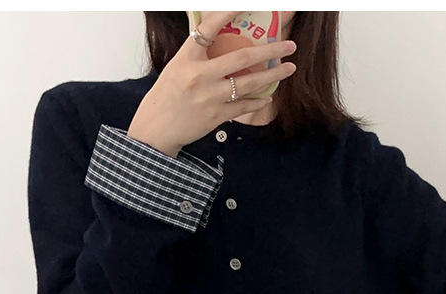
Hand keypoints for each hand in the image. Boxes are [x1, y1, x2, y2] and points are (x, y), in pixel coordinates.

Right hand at [127, 11, 297, 156]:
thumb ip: (198, 52)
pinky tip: (268, 95)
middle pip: (242, 58)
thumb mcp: (178, 65)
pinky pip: (243, 105)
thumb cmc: (167, 94)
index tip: (247, 4)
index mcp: (187, 57)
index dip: (229, 13)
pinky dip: (258, 100)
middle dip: (270, 50)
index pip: (210, 28)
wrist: (156, 127)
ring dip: (272, 75)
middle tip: (289, 45)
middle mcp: (200, 75)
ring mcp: (210, 96)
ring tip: (288, 68)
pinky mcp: (216, 116)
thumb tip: (217, 34)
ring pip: (249, 83)